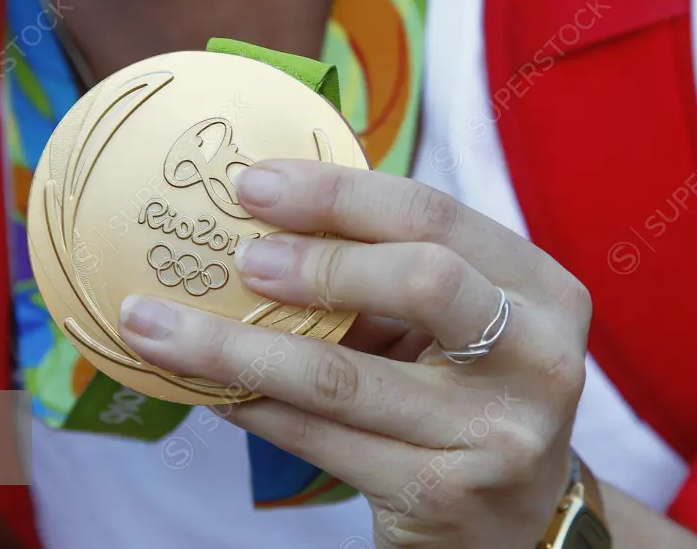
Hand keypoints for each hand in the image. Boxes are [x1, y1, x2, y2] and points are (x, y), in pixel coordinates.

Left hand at [118, 160, 591, 548]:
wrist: (511, 523)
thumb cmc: (464, 396)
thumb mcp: (451, 325)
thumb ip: (386, 271)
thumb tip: (260, 218)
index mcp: (539, 289)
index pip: (434, 215)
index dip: (337, 193)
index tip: (251, 183)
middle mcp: (535, 357)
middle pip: (421, 279)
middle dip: (314, 260)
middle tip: (235, 258)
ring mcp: (495, 435)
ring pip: (341, 376)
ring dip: (234, 347)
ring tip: (157, 324)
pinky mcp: (441, 496)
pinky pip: (318, 438)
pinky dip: (251, 405)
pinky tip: (205, 386)